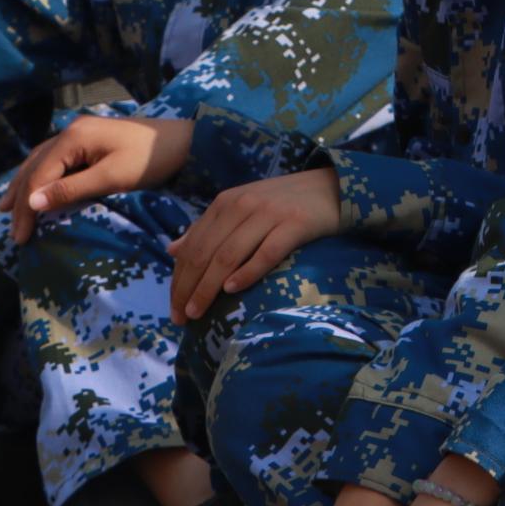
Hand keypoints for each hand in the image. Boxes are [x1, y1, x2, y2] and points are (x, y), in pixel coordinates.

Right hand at [4, 115, 192, 243]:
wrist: (184, 140)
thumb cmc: (151, 160)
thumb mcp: (111, 178)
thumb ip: (71, 190)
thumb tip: (31, 202)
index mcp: (72, 137)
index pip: (39, 176)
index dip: (26, 207)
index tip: (20, 236)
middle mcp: (70, 131)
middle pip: (35, 167)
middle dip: (21, 199)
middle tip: (12, 230)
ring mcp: (79, 133)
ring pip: (41, 161)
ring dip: (25, 185)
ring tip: (7, 207)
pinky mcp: (89, 139)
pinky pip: (55, 159)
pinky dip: (41, 175)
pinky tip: (35, 187)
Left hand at [168, 169, 340, 322]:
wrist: (332, 187)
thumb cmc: (284, 204)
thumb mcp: (242, 209)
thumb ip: (208, 228)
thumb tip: (171, 250)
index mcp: (225, 203)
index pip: (193, 247)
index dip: (179, 279)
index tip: (173, 309)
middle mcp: (242, 205)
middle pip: (205, 253)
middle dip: (188, 288)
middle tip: (181, 318)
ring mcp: (269, 214)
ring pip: (228, 255)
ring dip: (208, 286)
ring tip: (197, 311)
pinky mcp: (296, 224)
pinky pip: (266, 252)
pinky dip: (247, 271)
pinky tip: (232, 289)